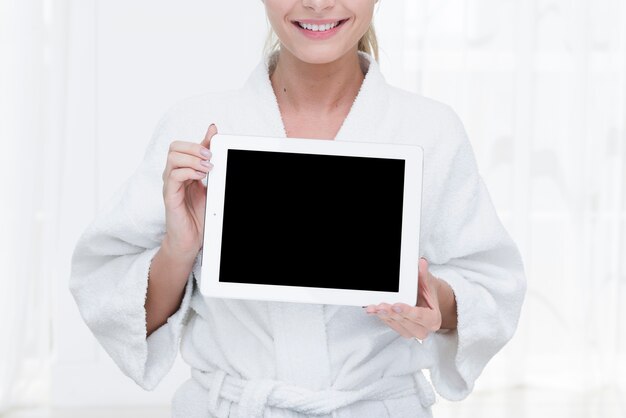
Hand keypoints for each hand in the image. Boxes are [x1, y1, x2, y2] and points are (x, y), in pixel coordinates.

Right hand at [161, 124, 216, 260]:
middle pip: (174, 147)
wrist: (192, 238)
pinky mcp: (170, 196)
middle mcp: (173, 175)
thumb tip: (218, 145)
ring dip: (193, 159)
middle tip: (210, 157)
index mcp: (183, 171)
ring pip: (173, 158)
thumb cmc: (200, 214)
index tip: (215, 138)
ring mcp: (170, 185)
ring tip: (207, 168)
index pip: (184, 146)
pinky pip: (173, 176)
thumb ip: (212, 167)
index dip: (199, 140)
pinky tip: (200, 177)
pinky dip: (189, 172)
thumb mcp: (211, 186)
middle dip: (194, 147)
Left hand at [365, 257, 442, 340]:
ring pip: (397, 326)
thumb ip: (424, 275)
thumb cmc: (428, 293)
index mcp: (433, 319)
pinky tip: (374, 310)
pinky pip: (390, 325)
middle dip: (393, 315)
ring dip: (385, 316)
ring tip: (376, 308)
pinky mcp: (401, 329)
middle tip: (383, 306)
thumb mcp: (427, 283)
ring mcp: (412, 331)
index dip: (408, 312)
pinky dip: (381, 317)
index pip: (421, 316)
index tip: (397, 306)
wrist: (427, 301)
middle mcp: (423, 328)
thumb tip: (421, 264)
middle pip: (407, 323)